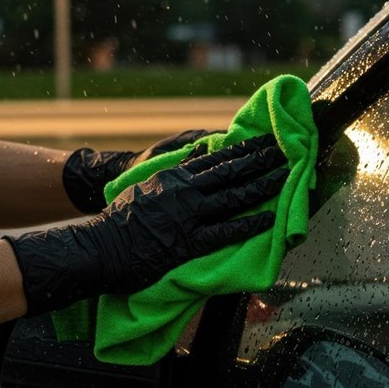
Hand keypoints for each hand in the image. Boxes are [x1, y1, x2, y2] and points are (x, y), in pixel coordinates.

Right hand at [9, 135, 286, 314]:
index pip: (218, 158)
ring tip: (287, 178)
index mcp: (175, 176)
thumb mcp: (148, 183)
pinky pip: (225, 232)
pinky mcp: (189, 243)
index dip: (246, 149)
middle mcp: (185, 192)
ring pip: (234, 198)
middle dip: (262, 161)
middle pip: (232, 172)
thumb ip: (177, 169)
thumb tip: (203, 148)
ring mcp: (188, 217)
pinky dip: (249, 225)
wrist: (100, 246)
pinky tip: (269, 219)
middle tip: (288, 151)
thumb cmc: (121, 218)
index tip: (267, 141)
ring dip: (263, 187)